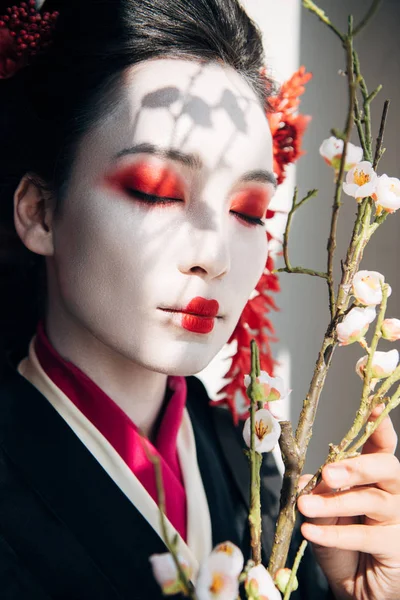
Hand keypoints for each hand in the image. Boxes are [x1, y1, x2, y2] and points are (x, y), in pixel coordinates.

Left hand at [297, 406, 399, 599]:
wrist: (354, 586)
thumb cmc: (340, 541)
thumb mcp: (322, 513)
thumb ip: (318, 493)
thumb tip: (306, 480)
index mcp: (374, 474)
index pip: (381, 445)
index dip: (379, 426)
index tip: (372, 409)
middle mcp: (391, 490)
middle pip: (386, 467)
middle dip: (356, 466)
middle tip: (328, 473)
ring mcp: (397, 517)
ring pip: (372, 500)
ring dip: (335, 503)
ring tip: (305, 506)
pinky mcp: (395, 545)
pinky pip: (364, 536)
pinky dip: (333, 535)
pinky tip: (310, 532)